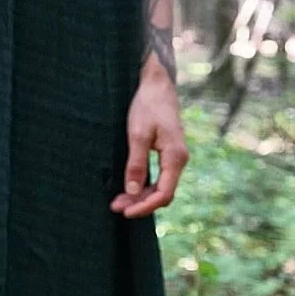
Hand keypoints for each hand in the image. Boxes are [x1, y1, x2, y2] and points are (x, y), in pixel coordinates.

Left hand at [111, 68, 188, 218]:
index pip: (163, 193)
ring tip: (118, 201)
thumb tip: (131, 191)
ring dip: (140, 195)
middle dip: (140, 203)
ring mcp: (174, 157)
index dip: (144, 206)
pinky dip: (144, 184)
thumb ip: (136, 164)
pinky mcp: (168, 153)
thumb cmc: (147, 105)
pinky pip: (159, 176)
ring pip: (160, 186)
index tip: (125, 211)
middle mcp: (179, 160)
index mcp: (175, 157)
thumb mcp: (137, 134)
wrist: (156, 84)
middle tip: (115, 206)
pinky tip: (129, 187)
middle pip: (162, 193)